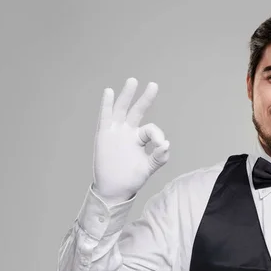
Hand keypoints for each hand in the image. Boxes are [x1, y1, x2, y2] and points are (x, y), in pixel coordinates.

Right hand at [92, 77, 169, 201]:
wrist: (113, 190)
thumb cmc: (131, 178)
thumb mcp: (149, 167)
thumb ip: (159, 157)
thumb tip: (167, 144)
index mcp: (139, 138)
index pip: (151, 130)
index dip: (158, 135)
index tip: (162, 146)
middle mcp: (128, 132)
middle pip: (137, 111)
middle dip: (145, 98)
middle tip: (154, 85)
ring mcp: (116, 132)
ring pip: (122, 109)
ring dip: (127, 95)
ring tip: (133, 81)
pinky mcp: (104, 135)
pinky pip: (105, 117)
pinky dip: (107, 105)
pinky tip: (109, 92)